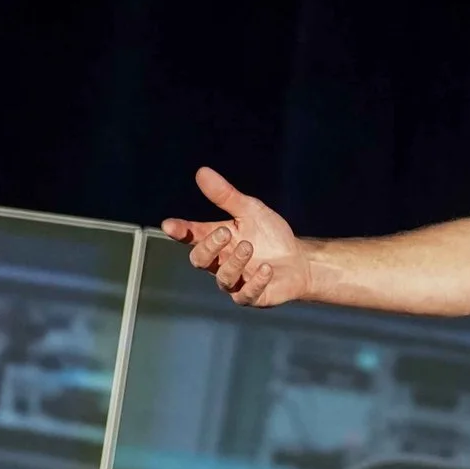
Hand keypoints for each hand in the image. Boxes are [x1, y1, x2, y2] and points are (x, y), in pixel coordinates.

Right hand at [162, 166, 306, 307]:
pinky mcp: (253, 296)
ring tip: (249, 246)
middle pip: (200, 260)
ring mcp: (236, 281)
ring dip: (234, 262)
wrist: (299, 260)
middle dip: (209, 246)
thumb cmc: (270, 235)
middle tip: (225, 232)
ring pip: (223, 278)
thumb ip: (225, 196)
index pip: (192, 236)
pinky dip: (255, 282)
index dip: (180, 231)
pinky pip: (246, 295)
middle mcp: (221, 262)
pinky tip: (267, 269)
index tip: (169, 225)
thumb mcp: (250, 210)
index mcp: (217, 240)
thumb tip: (202, 172)